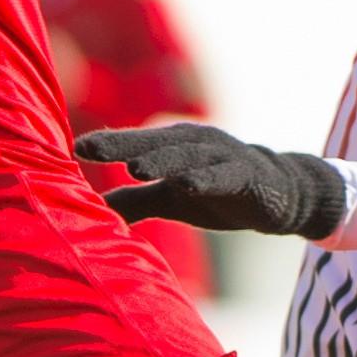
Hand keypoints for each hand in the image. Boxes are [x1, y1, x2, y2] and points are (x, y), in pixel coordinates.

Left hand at [74, 122, 351, 238]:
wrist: (280, 196)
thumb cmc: (217, 191)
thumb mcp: (171, 199)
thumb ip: (134, 202)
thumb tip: (88, 212)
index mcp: (173, 146)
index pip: (134, 143)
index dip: (107, 144)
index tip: (75, 148)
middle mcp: (194, 144)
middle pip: (154, 144)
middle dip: (122, 145)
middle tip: (91, 149)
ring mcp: (222, 158)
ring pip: (187, 157)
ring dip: (162, 160)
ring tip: (134, 167)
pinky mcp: (246, 176)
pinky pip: (224, 176)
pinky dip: (205, 179)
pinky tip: (187, 185)